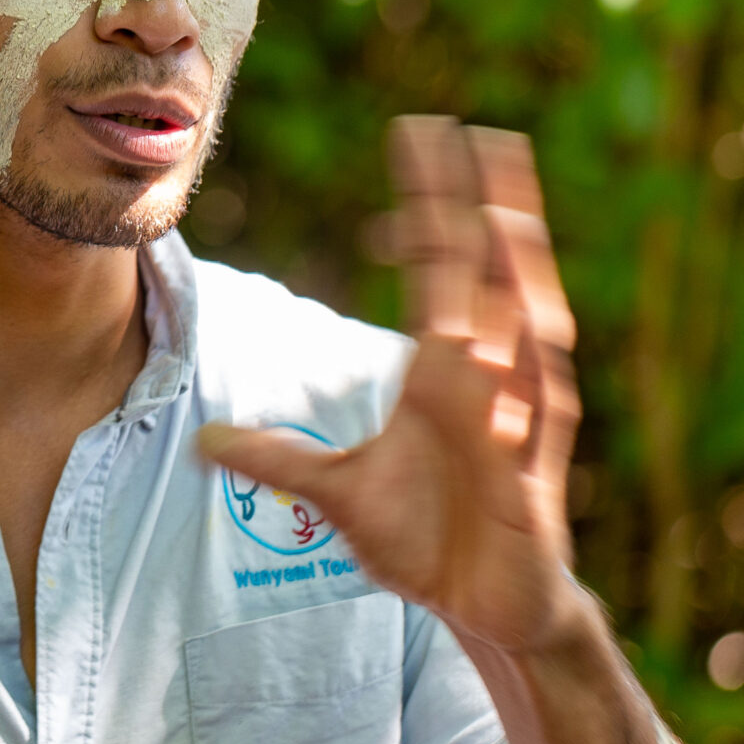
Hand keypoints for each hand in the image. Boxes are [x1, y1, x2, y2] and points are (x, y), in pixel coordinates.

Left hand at [199, 117, 584, 651]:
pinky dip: (531, 380)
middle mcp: (484, 382)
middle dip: (484, 210)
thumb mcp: (334, 495)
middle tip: (481, 136)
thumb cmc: (426, 540)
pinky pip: (539, 415)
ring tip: (506, 216)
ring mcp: (514, 422)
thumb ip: (274, 461)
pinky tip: (529, 339)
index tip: (416, 139)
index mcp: (442, 372)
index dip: (428, 205)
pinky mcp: (530, 473)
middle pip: (486, 278)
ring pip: (526, 332)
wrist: (486, 607)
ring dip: (517, 278)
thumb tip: (205, 440)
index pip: (437, 268)